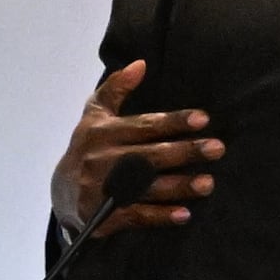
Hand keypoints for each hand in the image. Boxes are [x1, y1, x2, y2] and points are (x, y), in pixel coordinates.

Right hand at [54, 61, 224, 234]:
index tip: (204, 119)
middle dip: (185, 152)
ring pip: (146, 187)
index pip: (144, 125)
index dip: (174, 122)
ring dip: (179, 186)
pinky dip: (160, 216)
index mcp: (103, 132)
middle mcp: (102, 159)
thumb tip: (141, 63)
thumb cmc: (89, 146)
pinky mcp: (102, 215)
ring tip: (208, 183)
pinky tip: (185, 214)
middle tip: (218, 148)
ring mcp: (102, 189)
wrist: (61, 193)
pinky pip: (136, 215)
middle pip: (149, 156)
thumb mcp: (95, 115)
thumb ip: (115, 89)